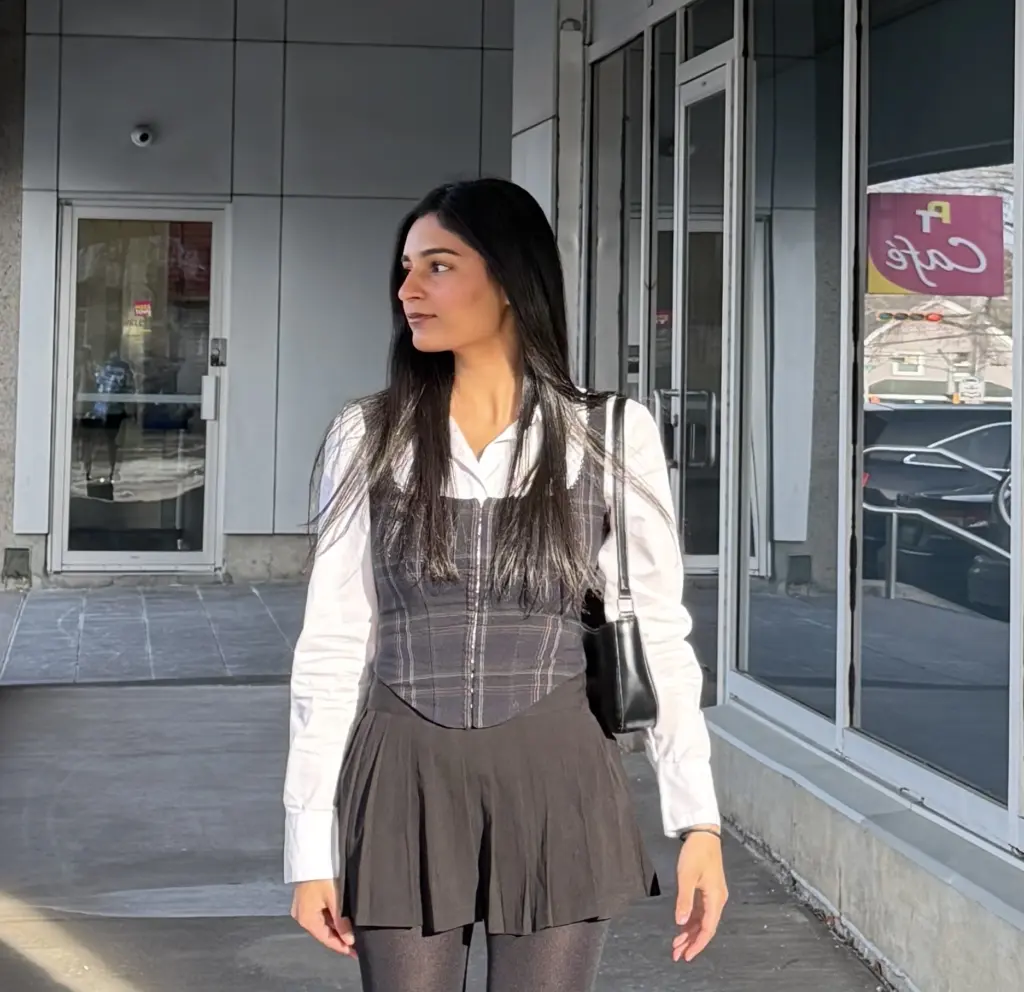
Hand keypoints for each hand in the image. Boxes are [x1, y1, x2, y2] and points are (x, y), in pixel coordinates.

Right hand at [290, 879, 356, 956]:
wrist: (311, 854)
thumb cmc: (320, 873)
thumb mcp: (335, 899)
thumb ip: (341, 921)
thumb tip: (348, 939)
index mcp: (306, 919)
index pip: (326, 940)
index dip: (341, 947)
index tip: (354, 953)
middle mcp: (301, 915)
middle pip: (324, 932)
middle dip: (340, 938)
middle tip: (356, 944)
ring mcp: (302, 907)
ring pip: (322, 923)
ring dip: (336, 928)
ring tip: (351, 931)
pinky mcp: (305, 899)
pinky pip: (319, 914)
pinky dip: (330, 918)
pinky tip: (341, 917)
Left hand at [672, 828, 727, 962]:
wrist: (703, 834)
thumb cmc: (696, 853)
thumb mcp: (686, 876)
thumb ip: (684, 900)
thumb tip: (680, 923)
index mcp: (715, 899)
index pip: (708, 928)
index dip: (697, 944)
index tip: (687, 956)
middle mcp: (717, 900)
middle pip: (705, 927)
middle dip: (691, 942)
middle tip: (677, 954)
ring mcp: (713, 895)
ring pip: (702, 920)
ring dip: (690, 933)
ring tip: (676, 945)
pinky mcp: (707, 890)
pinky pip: (700, 911)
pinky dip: (691, 921)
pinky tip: (681, 927)